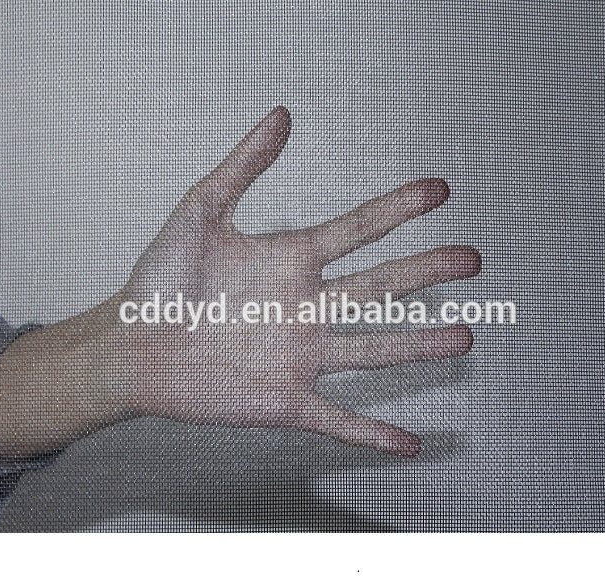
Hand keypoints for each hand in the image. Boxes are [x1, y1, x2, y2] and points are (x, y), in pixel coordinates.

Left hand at [122, 106, 480, 455]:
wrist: (133, 347)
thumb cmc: (160, 281)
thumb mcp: (200, 212)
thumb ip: (242, 167)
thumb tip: (280, 116)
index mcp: (291, 261)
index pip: (358, 230)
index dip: (399, 208)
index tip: (439, 191)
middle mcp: (306, 308)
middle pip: (380, 287)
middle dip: (427, 273)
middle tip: (471, 260)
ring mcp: (300, 356)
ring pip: (372, 350)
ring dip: (418, 346)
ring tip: (462, 338)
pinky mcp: (285, 401)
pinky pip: (338, 420)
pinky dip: (372, 433)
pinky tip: (407, 443)